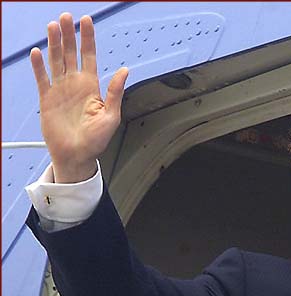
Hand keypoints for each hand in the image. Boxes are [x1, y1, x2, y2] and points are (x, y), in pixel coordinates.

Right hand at [30, 13, 128, 182]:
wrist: (77, 156)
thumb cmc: (97, 140)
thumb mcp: (111, 116)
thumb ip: (115, 93)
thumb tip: (124, 71)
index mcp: (91, 86)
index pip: (89, 56)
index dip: (88, 38)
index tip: (86, 21)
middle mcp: (75, 84)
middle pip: (71, 53)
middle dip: (69, 35)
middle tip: (66, 17)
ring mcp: (60, 90)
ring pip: (56, 61)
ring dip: (54, 43)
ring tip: (53, 26)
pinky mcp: (46, 99)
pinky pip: (42, 79)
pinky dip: (39, 66)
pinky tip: (37, 52)